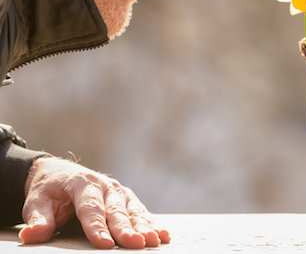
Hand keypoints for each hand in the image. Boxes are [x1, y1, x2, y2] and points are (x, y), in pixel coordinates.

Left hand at [19, 157, 168, 248]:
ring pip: (133, 211)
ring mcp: (119, 192)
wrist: (60, 174)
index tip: (104, 243)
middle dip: (126, 228)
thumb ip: (37, 220)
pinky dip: (153, 224)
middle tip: (135, 243)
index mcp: (82, 183)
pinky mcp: (128, 199)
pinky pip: (142, 212)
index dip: (97, 227)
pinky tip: (163, 235)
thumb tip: (31, 235)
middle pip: (116, 211)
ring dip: (144, 227)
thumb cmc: (48, 191)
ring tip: (153, 241)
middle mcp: (106, 186)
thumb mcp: (36, 203)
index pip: (90, 208)